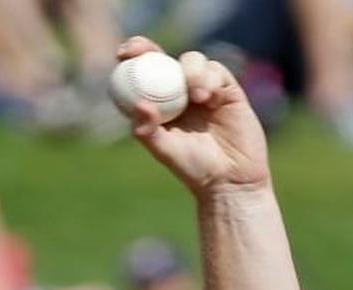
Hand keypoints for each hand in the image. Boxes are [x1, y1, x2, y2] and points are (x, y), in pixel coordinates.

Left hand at [118, 37, 271, 196]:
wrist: (230, 178)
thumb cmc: (193, 168)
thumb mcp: (165, 151)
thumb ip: (149, 131)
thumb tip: (138, 105)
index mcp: (157, 103)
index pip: (140, 75)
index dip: (131, 58)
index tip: (122, 54)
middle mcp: (178, 91)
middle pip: (162, 59)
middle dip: (148, 48)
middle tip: (143, 51)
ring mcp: (203, 88)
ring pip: (192, 61)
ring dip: (191, 71)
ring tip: (196, 96)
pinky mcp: (227, 89)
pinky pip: (217, 71)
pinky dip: (211, 79)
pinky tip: (210, 98)